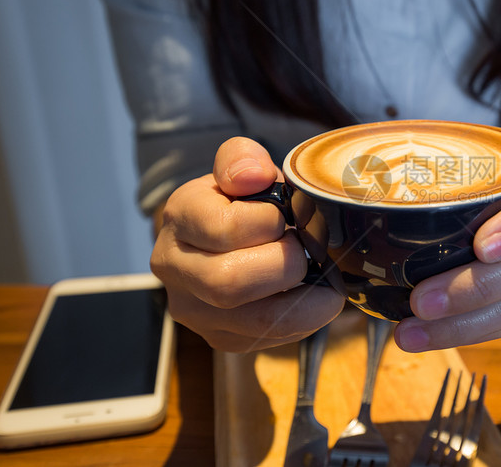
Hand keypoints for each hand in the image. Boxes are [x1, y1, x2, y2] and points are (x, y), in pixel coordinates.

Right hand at [150, 137, 343, 351]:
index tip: (285, 216)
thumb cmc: (239, 200)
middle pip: (231, 284)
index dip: (269, 222)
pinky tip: (310, 299)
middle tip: (309, 251)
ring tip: (324, 280)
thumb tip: (255, 175)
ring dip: (304, 302)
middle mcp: (176, 269)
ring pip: (254, 321)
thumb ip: (242, 159)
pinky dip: (302, 321)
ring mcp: (194, 311)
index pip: (226, 228)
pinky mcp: (219, 338)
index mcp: (180, 218)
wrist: (222, 235)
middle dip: (287, 266)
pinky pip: (266, 340)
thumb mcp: (239, 167)